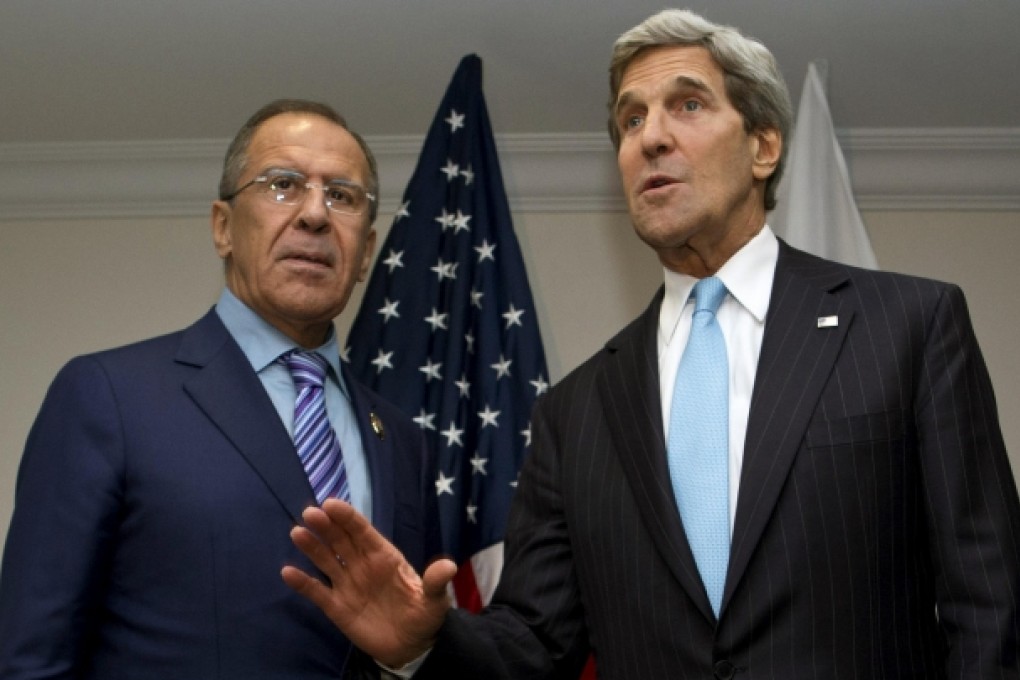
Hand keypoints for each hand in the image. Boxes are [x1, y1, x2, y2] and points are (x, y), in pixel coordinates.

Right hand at [282, 499, 457, 667]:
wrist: (411, 646)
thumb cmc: (423, 615)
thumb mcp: (435, 600)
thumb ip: (436, 583)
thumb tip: (449, 566)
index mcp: (384, 557)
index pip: (363, 532)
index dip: (348, 518)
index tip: (332, 504)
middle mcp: (362, 565)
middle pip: (341, 541)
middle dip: (326, 526)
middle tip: (310, 513)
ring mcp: (348, 584)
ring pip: (326, 560)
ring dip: (312, 547)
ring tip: (297, 533)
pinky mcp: (337, 607)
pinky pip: (317, 591)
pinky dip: (303, 583)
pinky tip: (288, 572)